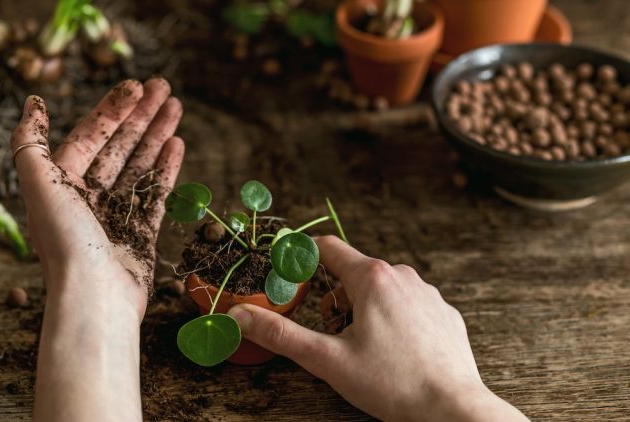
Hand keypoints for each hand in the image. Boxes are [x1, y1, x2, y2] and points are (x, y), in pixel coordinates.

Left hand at [12, 78, 183, 421]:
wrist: (95, 298)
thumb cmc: (66, 242)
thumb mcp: (39, 185)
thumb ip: (30, 143)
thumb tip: (32, 103)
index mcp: (61, 183)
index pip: (90, 135)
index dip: (112, 109)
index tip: (137, 86)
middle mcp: (87, 197)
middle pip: (118, 146)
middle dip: (140, 116)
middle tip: (164, 87)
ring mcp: (115, 215)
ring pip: (139, 165)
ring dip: (156, 135)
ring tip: (176, 107)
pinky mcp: (139, 233)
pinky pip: (154, 193)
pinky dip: (166, 168)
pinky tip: (177, 144)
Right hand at [227, 236, 527, 421]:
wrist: (452, 409)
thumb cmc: (391, 384)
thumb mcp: (327, 360)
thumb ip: (280, 335)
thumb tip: (240, 316)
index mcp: (372, 278)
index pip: (328, 248)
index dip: (302, 257)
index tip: (289, 274)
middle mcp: (403, 276)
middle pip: (353, 274)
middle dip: (335, 302)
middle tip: (336, 339)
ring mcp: (428, 293)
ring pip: (381, 291)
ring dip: (364, 312)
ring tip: (368, 352)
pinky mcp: (444, 313)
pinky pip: (408, 306)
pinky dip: (394, 322)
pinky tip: (397, 354)